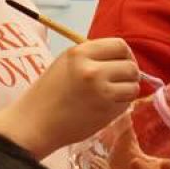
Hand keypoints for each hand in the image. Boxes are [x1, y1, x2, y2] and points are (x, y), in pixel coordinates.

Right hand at [8, 38, 142, 153]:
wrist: (35, 122)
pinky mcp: (107, 109)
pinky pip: (127, 102)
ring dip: (127, 91)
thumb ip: (93, 57)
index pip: (119, 45)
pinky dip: (121, 104)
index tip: (119, 64)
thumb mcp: (66, 64)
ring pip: (134, 85)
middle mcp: (92, 69)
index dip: (124, 55)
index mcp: (79, 52)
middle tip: (116, 82)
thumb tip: (123, 58)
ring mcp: (101, 90)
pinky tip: (104, 107)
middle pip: (131, 65)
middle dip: (128, 74)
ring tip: (109, 95)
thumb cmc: (49, 94)